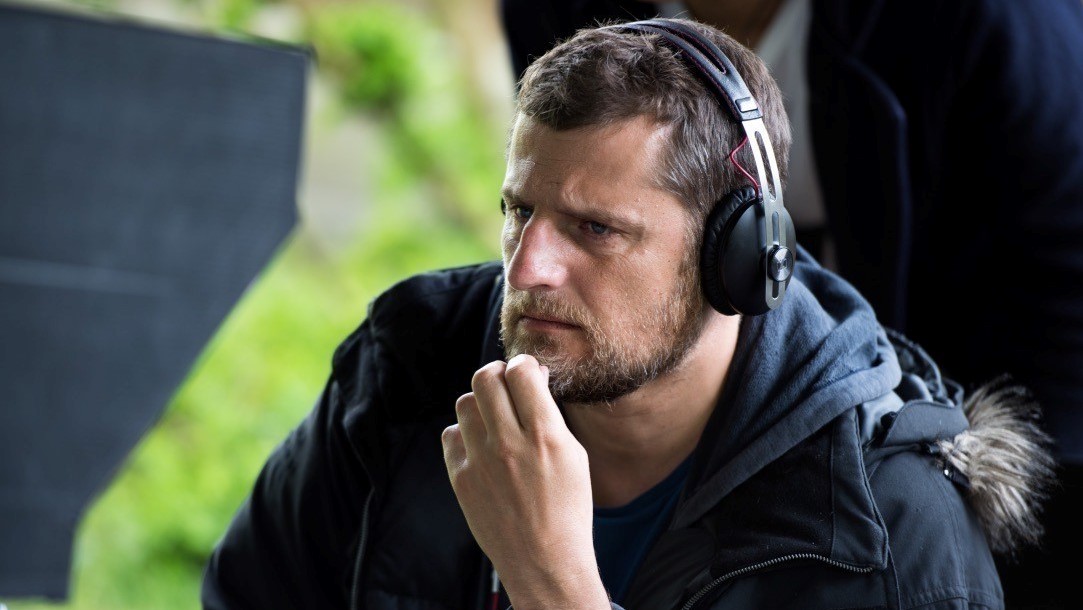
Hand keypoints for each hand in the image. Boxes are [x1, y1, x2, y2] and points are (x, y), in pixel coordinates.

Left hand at [442, 354, 609, 609]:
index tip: (527, 374)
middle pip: (486, 378)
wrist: (543, 559)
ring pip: (465, 402)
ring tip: (494, 417)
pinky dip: (465, 433)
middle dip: (497, 374)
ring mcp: (480, 461)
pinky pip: (451, 434)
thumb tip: (530, 376)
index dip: (523, 365)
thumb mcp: (574, 455)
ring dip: (480, 402)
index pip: (521, 371)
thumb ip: (549, 414)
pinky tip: (482, 445)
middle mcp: (509, 444)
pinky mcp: (460, 478)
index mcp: (545, 435)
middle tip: (506, 385)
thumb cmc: (567, 506)